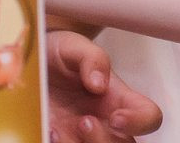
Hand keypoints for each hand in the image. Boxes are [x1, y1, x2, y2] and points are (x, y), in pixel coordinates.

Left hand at [45, 30, 162, 141]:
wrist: (31, 62)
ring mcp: (82, 135)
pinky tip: (47, 132)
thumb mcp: (73, 46)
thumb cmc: (61, 54)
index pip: (148, 116)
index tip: (116, 118)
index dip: (140, 122)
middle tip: (84, 121)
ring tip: (57, 130)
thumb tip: (100, 83)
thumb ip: (92, 58)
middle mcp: (106, 121)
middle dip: (103, 140)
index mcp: (118, 98)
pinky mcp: (62, 140)